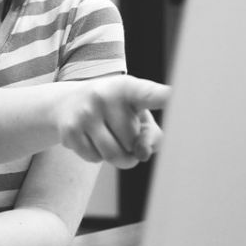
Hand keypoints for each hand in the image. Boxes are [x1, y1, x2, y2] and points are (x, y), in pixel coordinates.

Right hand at [54, 76, 168, 168]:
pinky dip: (97, 156)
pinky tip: (91, 139)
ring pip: (114, 155)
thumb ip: (151, 134)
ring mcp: (84, 113)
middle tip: (121, 130)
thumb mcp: (136, 112)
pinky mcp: (70, 131)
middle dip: (131, 145)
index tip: (179, 95)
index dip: (166, 98)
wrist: (65, 103)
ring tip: (111, 140)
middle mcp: (105, 96)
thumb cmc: (113, 110)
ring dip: (118, 157)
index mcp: (128, 87)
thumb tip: (142, 154)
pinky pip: (95, 158)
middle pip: (133, 141)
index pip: (150, 94)